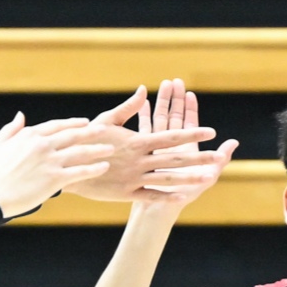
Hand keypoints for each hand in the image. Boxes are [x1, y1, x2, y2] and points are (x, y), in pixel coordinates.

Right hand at [0, 112, 113, 217]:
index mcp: (29, 135)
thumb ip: (11, 129)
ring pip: (80, 151)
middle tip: (106, 130)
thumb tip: (20, 115)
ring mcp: (50, 161)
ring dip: (98, 149)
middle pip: (73, 135)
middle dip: (91, 132)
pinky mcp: (55, 178)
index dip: (73, 123)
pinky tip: (104, 167)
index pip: (56, 125)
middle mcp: (42, 145)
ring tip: (112, 148)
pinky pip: (80, 171)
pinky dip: (94, 168)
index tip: (85, 122)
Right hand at [63, 83, 237, 205]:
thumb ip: (128, 108)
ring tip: (208, 178)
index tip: (210, 131)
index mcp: (137, 141)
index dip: (192, 133)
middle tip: (219, 156)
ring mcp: (134, 178)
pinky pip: (149, 195)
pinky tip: (182, 196)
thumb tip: (144, 91)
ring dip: (188, 178)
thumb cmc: (87, 140)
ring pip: (167, 178)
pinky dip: (165, 196)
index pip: (170, 136)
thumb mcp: (106, 121)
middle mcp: (139, 159)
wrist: (68, 166)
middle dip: (198, 157)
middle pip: (174, 158)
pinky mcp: (126, 193)